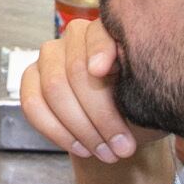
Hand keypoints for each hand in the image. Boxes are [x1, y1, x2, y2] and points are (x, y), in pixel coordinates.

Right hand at [21, 17, 141, 162]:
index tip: (102, 71)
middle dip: (100, 115)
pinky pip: (33, 104)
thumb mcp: (152, 95)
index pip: (98, 35)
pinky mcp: (31, 80)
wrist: (125, 126)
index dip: (98, 50)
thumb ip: (143, 81)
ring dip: (80, 128)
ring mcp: (49, 57)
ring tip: (106, 152)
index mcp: (109, 31)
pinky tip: (80, 147)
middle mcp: (75, 37)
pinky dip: (56, 131)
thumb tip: (135, 78)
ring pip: (53, 89)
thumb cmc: (142, 106)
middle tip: (122, 147)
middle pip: (76, 71)